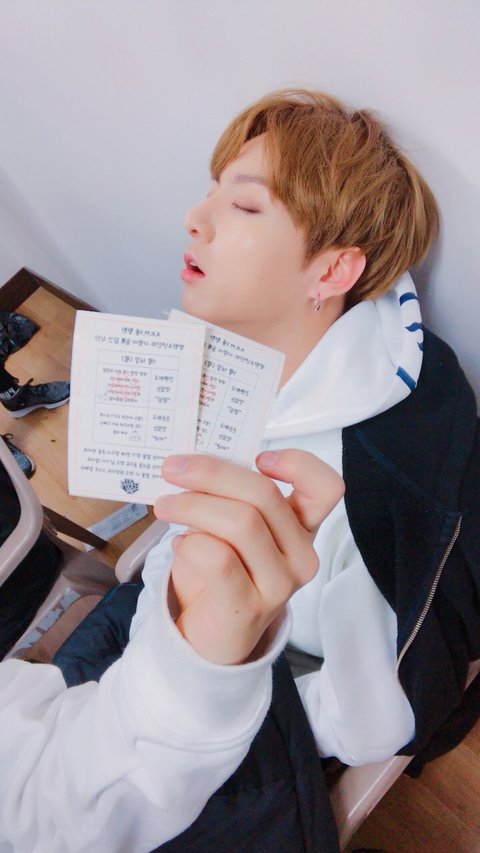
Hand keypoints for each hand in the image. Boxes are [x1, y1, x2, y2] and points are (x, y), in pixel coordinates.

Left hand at [154, 450, 343, 664]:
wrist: (212, 633)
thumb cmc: (223, 568)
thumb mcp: (234, 526)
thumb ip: (229, 494)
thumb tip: (191, 462)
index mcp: (302, 526)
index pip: (326, 488)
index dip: (297, 463)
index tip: (258, 457)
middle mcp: (301, 554)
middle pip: (264, 494)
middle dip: (211, 473)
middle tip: (173, 469)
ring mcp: (279, 584)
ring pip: (241, 523)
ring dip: (192, 506)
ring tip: (166, 506)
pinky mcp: (248, 608)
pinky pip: (218, 560)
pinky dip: (190, 544)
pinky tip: (179, 546)